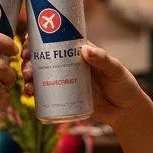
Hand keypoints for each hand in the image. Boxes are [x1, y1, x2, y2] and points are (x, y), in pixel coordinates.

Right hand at [21, 40, 143, 125]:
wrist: (126, 112)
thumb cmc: (124, 85)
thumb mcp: (115, 69)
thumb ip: (103, 59)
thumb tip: (84, 50)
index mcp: (79, 52)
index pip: (56, 41)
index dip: (39, 41)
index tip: (28, 45)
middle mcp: (69, 64)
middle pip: (44, 58)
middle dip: (29, 62)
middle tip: (26, 69)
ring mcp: (66, 81)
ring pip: (41, 75)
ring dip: (29, 77)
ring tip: (28, 84)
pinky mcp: (65, 97)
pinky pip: (46, 93)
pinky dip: (34, 92)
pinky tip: (29, 94)